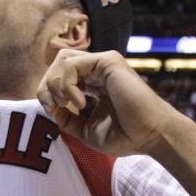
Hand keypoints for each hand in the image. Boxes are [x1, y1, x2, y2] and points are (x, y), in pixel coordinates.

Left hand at [37, 49, 177, 157]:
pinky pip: (72, 64)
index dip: (47, 93)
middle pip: (56, 64)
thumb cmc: (124, 136)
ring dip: (55, 84)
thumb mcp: (85, 131)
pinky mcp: (108, 61)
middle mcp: (96, 71)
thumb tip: (49, 108)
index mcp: (91, 85)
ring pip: (62, 59)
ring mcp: (102, 64)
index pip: (58, 77)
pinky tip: (80, 103)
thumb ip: (67, 119)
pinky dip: (67, 85)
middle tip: (55, 107)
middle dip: (46, 86)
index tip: (54, 112)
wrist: (149, 136)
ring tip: (68, 104)